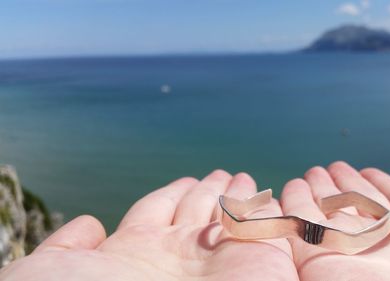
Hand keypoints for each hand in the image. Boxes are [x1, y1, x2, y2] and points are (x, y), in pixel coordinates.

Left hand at [0, 170, 297, 280]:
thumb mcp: (51, 272)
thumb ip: (69, 247)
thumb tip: (90, 223)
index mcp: (136, 251)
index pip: (160, 211)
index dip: (174, 194)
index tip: (187, 180)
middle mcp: (179, 253)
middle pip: (197, 210)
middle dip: (209, 190)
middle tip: (220, 174)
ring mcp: (217, 255)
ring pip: (230, 214)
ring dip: (237, 194)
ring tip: (240, 177)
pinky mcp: (257, 258)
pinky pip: (264, 225)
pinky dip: (264, 209)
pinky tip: (262, 195)